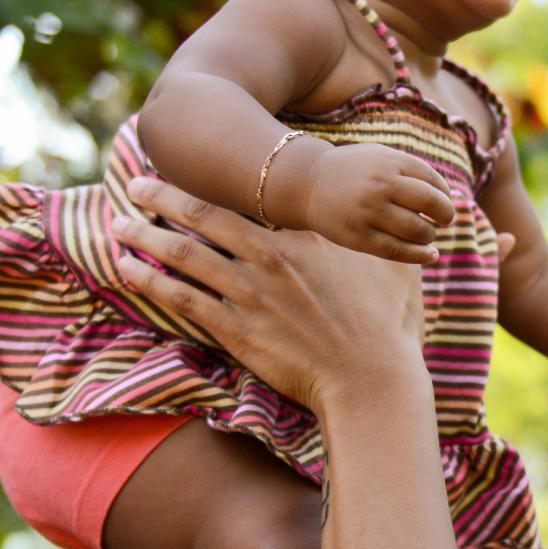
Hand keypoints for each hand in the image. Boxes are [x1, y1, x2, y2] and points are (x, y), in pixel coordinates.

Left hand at [111, 177, 426, 416]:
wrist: (371, 381)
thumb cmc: (389, 330)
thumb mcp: (398, 272)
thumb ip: (392, 242)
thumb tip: (429, 227)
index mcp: (307, 236)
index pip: (254, 197)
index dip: (223, 180)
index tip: (197, 166)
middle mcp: (271, 255)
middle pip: (204, 215)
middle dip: (164, 196)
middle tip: (136, 182)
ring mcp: (249, 292)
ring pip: (183, 253)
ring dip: (145, 236)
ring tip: (118, 224)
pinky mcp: (234, 329)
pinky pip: (180, 298)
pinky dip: (150, 281)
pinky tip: (127, 270)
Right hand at [302, 143, 455, 262]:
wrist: (307, 184)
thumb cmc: (354, 172)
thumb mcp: (381, 158)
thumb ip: (413, 171)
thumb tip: (449, 198)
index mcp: (390, 162)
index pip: (434, 182)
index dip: (446, 196)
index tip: (444, 204)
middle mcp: (380, 185)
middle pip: (431, 204)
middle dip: (446, 215)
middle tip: (445, 221)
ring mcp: (368, 212)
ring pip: (417, 230)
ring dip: (430, 236)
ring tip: (426, 234)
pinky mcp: (358, 237)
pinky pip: (398, 251)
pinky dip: (420, 255)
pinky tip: (431, 255)